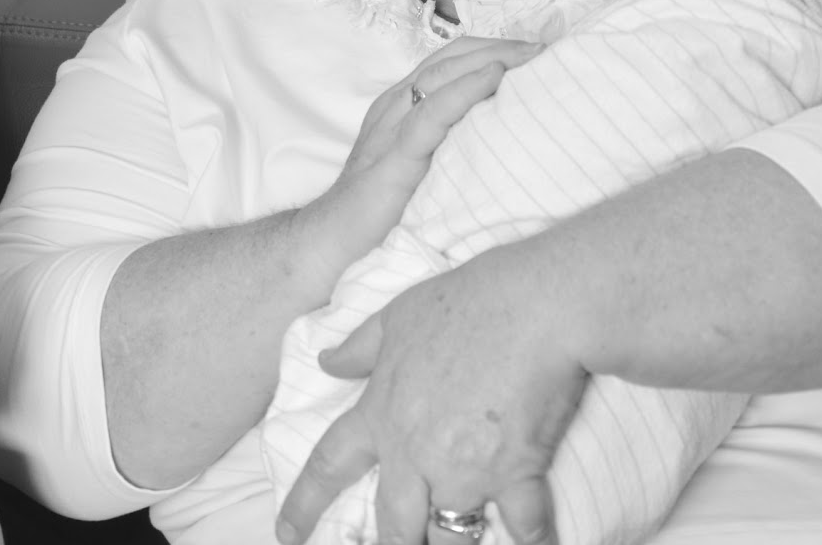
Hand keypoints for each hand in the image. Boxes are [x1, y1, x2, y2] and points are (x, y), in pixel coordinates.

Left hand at [275, 246, 586, 544]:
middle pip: (392, 525)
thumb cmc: (464, 301)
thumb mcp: (396, 316)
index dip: (304, 504)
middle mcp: (415, 451)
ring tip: (462, 540)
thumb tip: (326, 363)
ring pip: (449, 537)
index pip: (329, 465)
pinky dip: (534, 541)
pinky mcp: (517, 474)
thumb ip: (359, 348)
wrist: (533, 303)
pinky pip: (524, 528)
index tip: (286, 533)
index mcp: (381, 413)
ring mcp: (464, 469)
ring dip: (453, 543)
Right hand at [297, 38, 540, 278]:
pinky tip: (493, 79)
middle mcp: (396, 108)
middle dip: (501, 46)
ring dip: (491, 58)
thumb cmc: (380, 214)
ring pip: (440, 75)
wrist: (331, 246)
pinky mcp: (392, 158)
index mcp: (403, 107)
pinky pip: (430, 115)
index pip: (452, 60)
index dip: (496, 48)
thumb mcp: (425, 169)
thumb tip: (512, 143)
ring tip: (532, 54)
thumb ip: (453, 148)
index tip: (540, 51)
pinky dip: (463, 92)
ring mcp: (391, 129)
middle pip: (451, 58)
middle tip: (548, 47)